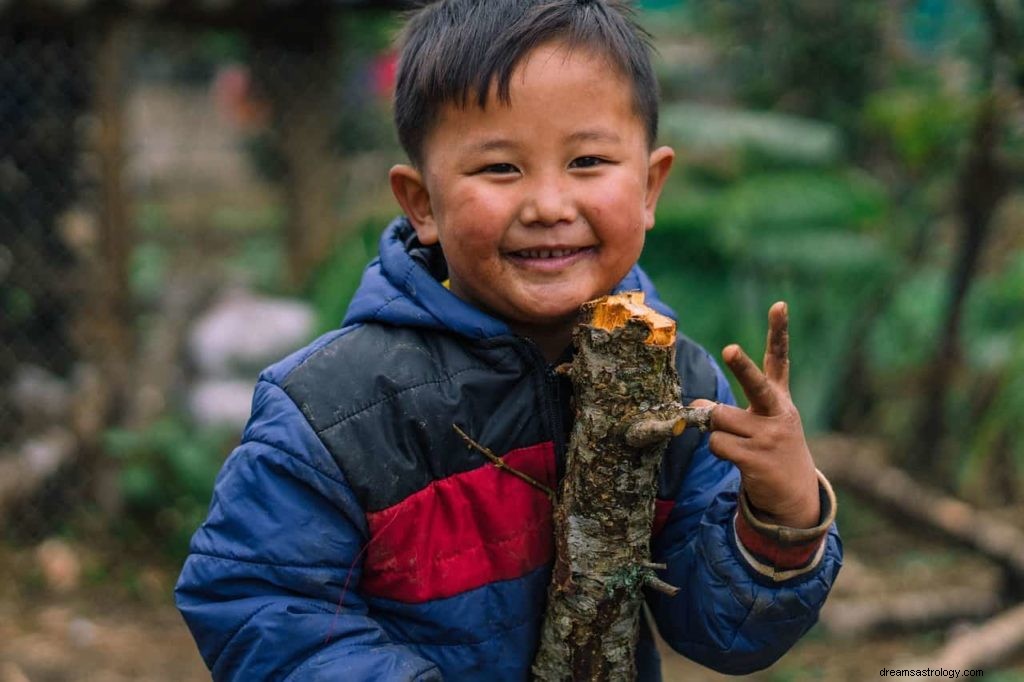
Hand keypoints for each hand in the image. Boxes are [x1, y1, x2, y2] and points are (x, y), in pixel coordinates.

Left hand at [689, 302, 819, 527]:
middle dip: (742, 367)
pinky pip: (718, 443)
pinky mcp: (757, 459)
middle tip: (730, 349)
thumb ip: (726, 410)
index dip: (779, 331)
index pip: (779, 359)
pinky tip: (738, 457)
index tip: (779, 305)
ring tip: (737, 442)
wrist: (795, 495)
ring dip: (717, 430)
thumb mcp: (757, 424)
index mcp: (780, 398)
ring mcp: (769, 436)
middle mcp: (778, 413)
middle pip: (755, 383)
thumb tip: (697, 408)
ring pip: (720, 418)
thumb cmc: (769, 449)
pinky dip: (718, 448)